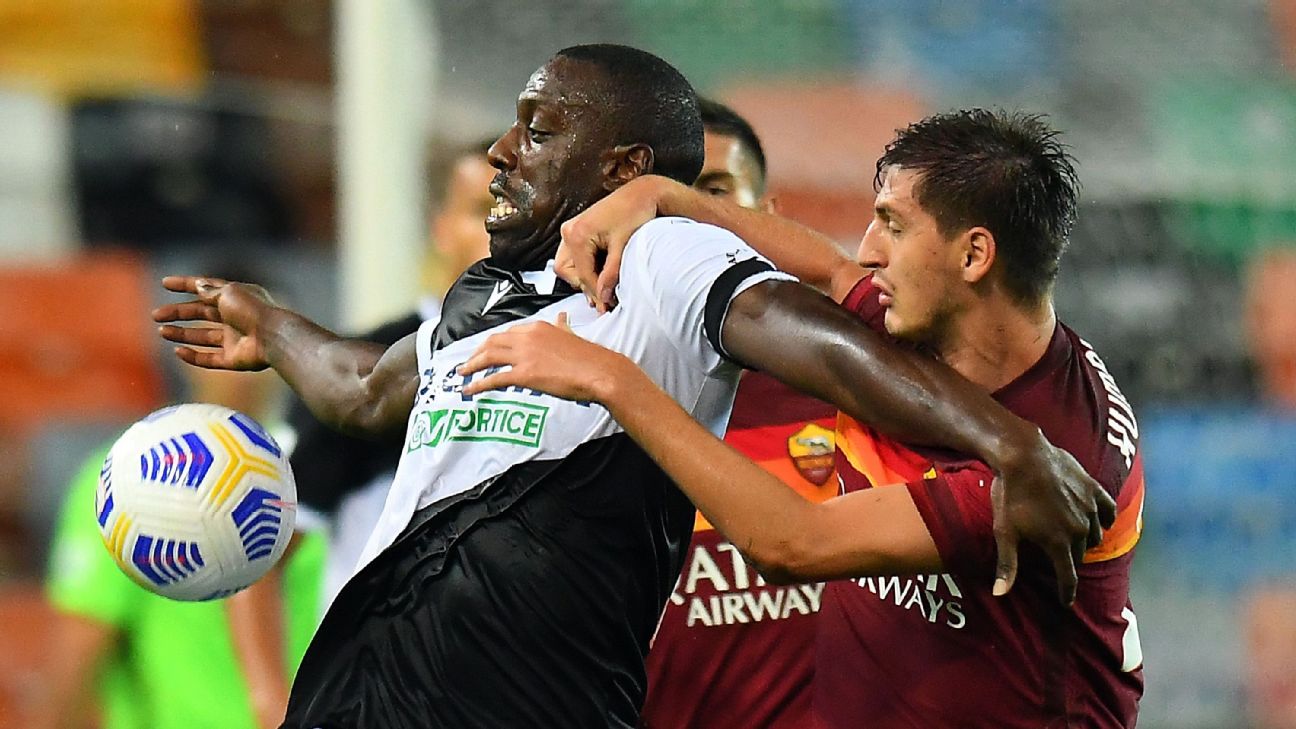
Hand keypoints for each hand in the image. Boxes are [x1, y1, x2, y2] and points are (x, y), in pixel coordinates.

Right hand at [152, 276, 277, 370]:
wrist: (272, 337)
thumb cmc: (252, 310)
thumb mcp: (228, 293)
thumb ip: (210, 291)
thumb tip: (197, 285)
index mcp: (235, 297)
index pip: (206, 289)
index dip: (185, 285)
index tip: (165, 283)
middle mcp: (234, 317)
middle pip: (201, 314)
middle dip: (178, 313)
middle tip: (156, 315)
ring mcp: (234, 339)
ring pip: (202, 337)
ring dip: (181, 334)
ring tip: (162, 331)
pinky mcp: (233, 359)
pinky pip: (209, 358)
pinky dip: (193, 356)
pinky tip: (178, 351)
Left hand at [460, 313, 631, 402]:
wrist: (600, 372)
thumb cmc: (590, 358)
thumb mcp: (572, 335)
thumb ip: (561, 327)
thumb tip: (561, 318)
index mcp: (539, 327)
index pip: (508, 333)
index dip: (493, 342)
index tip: (486, 350)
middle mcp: (528, 337)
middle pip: (492, 342)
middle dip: (477, 352)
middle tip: (468, 362)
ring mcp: (525, 355)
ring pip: (488, 357)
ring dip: (472, 365)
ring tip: (463, 374)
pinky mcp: (525, 374)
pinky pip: (494, 378)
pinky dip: (478, 384)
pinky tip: (470, 389)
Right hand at [557, 175, 665, 311]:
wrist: (641, 194)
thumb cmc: (634, 212)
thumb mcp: (623, 247)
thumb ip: (611, 274)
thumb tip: (605, 296)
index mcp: (577, 234)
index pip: (582, 274)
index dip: (595, 293)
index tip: (606, 306)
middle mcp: (569, 231)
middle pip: (568, 272)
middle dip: (586, 285)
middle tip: (605, 298)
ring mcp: (571, 229)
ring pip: (568, 265)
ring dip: (584, 277)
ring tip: (604, 286)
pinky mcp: (577, 230)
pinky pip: (574, 256)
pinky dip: (586, 267)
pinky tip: (601, 273)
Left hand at [991, 431, 1117, 604]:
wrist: (1023, 456)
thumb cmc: (1010, 495)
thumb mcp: (1005, 532)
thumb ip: (1007, 564)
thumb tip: (999, 593)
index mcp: (1058, 543)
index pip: (1068, 576)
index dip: (1067, 592)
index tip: (1066, 602)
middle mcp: (1079, 529)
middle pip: (1080, 554)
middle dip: (1071, 561)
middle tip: (1062, 563)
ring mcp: (1089, 508)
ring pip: (1094, 534)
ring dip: (1086, 540)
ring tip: (1075, 541)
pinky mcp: (1093, 488)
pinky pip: (1107, 509)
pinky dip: (1105, 517)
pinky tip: (1101, 520)